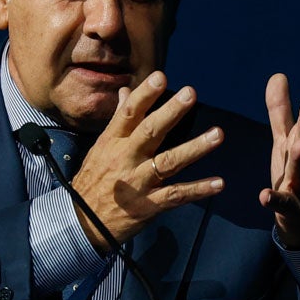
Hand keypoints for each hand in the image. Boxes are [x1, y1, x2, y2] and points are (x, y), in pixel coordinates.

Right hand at [71, 71, 223, 250]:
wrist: (81, 222)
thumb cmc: (93, 180)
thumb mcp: (100, 148)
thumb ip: (118, 120)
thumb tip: (125, 92)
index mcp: (112, 143)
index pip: (128, 114)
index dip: (144, 95)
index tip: (160, 77)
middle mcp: (125, 159)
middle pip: (150, 132)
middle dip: (170, 112)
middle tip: (190, 93)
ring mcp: (138, 183)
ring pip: (168, 162)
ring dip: (195, 148)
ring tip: (217, 134)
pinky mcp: (148, 205)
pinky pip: (176, 195)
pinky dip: (198, 190)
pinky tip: (218, 183)